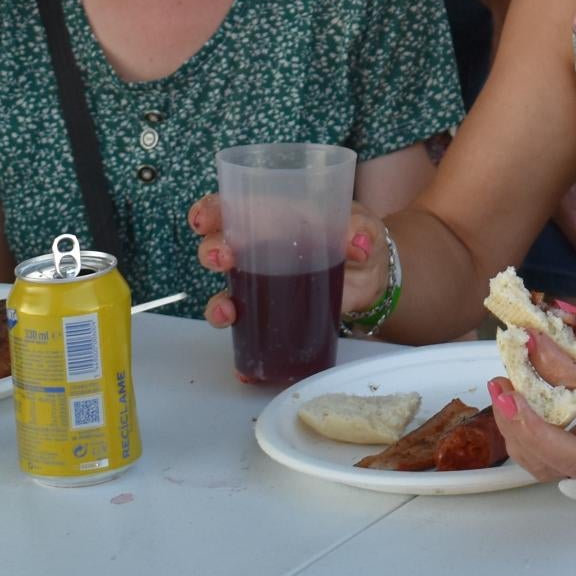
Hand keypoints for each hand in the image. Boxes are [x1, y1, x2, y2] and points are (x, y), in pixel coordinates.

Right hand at [186, 197, 391, 359]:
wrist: (373, 278)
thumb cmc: (359, 239)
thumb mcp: (363, 226)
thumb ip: (360, 229)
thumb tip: (358, 243)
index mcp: (275, 216)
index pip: (234, 207)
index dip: (212, 211)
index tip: (202, 221)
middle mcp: (259, 247)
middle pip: (221, 247)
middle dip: (212, 251)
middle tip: (221, 259)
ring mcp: (263, 283)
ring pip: (226, 291)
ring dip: (218, 303)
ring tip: (227, 312)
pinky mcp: (272, 313)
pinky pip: (248, 330)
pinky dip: (244, 349)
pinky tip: (244, 368)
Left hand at [482, 307, 575, 480]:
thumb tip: (553, 313)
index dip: (553, 363)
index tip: (528, 336)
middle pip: (564, 455)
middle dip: (524, 422)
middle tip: (501, 385)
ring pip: (555, 467)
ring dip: (521, 435)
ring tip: (503, 395)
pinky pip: (558, 465)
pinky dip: (532, 442)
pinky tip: (520, 411)